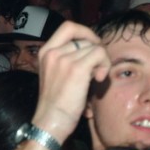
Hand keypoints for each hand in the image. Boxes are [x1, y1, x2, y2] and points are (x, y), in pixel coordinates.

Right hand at [32, 22, 109, 143]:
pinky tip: (98, 80)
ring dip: (101, 62)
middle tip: (98, 66)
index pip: (68, 27)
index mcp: (45, 52)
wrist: (50, 122)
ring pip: (94, 47)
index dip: (85, 32)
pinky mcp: (76, 68)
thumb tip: (92, 49)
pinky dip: (104, 66)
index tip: (92, 46)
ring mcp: (63, 59)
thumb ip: (68, 59)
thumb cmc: (56, 104)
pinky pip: (99, 54)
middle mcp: (52, 52)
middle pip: (84, 37)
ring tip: (96, 79)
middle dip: (96, 50)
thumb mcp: (56, 75)